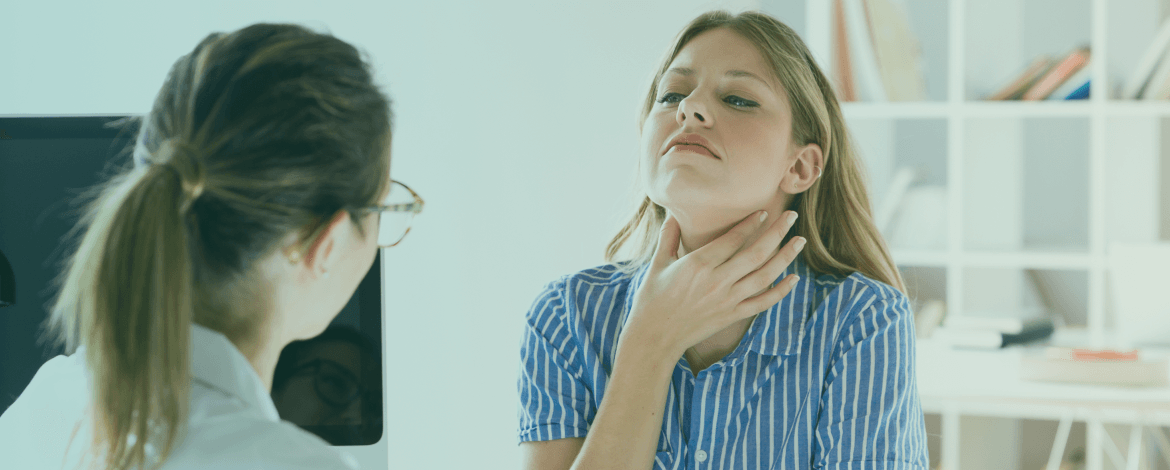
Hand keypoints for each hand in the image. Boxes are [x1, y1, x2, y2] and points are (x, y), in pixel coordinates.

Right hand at [620, 210, 805, 359]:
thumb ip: (668, 236)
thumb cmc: (652, 298)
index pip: (733, 239)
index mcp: (698, 264)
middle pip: (756, 253)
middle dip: (777, 232)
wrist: (654, 337)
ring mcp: (727, 300)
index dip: (751, 223)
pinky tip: (794, 279)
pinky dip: (780, 291)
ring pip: (764, 276)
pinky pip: (762, 303)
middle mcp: (717, 281)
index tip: (764, 211)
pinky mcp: (732, 316)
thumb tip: (675, 213)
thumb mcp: (657, 264)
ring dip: (785, 257)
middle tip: (791, 215)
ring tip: (799, 241)